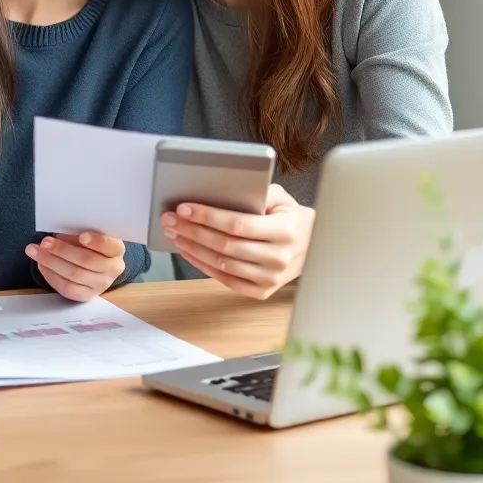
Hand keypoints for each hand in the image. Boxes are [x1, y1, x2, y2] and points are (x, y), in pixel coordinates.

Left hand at [25, 232, 125, 301]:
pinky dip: (51, 275)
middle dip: (62, 250)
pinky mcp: (87, 295)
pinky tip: (41, 265)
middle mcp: (113, 269)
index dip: (96, 241)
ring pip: (74, 275)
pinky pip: (67, 288)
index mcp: (117, 249)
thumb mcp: (91, 233)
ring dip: (51, 262)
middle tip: (45, 242)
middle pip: (86, 261)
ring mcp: (101, 285)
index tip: (82, 236)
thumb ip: (79, 232)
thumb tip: (60, 235)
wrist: (99, 263)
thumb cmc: (92, 243)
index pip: (109, 246)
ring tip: (36, 251)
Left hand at [161, 184, 314, 299]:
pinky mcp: (261, 291)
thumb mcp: (280, 197)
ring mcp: (271, 279)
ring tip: (174, 233)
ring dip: (193, 248)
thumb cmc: (290, 217)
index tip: (183, 208)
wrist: (313, 246)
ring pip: (222, 264)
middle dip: (192, 230)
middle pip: (225, 245)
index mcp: (285, 231)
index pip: (237, 224)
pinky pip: (225, 280)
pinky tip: (189, 251)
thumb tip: (221, 191)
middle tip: (169, 219)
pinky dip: (203, 265)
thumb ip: (256, 192)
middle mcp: (279, 258)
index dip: (207, 216)